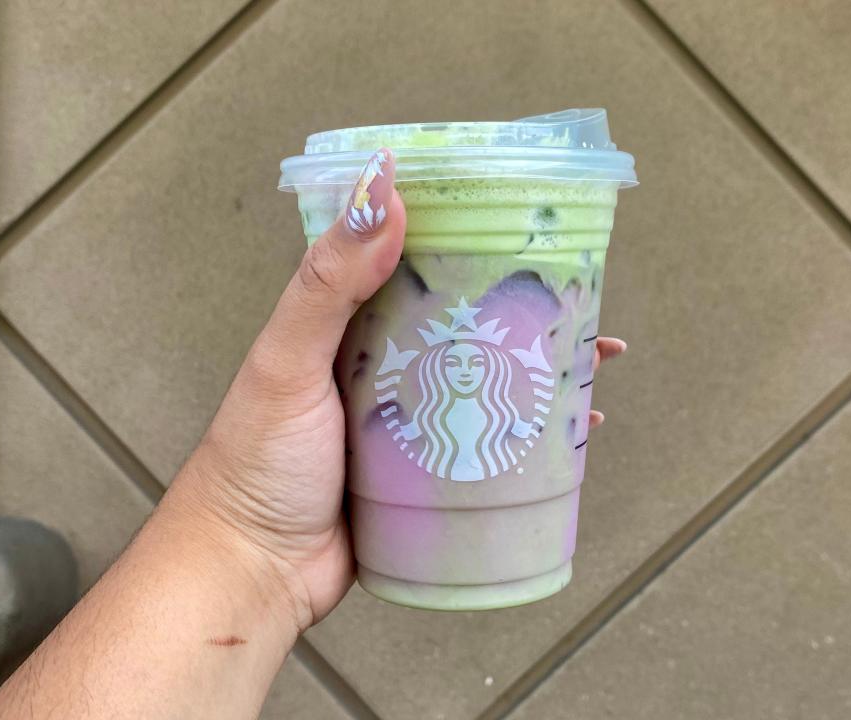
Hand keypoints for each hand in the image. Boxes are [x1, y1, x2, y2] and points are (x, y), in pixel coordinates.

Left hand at [168, 148, 626, 633]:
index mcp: (352, 326)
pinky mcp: (429, 473)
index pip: (417, 264)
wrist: (255, 570)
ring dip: (539, 366)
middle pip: (465, 322)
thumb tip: (382, 190)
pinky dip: (533, 434)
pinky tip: (575, 430)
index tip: (521, 220)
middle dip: (520, 307)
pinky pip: (490, 443)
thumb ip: (330, 280)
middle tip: (577, 293)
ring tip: (595, 354)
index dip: (467, 238)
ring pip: (487, 381)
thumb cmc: (256, 461)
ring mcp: (412, 421)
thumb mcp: (288, 359)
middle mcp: (387, 366)